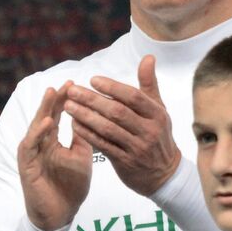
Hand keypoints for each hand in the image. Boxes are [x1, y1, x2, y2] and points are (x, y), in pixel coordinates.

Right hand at [17, 83, 92, 230]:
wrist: (59, 215)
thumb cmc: (70, 188)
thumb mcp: (81, 158)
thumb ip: (83, 138)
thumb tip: (92, 117)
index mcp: (52, 142)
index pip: (57, 116)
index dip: (65, 101)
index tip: (76, 85)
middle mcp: (39, 145)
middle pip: (45, 116)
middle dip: (54, 100)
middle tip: (65, 83)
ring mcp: (31, 154)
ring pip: (35, 127)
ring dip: (43, 110)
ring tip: (52, 94)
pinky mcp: (26, 165)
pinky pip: (30, 146)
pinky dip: (37, 133)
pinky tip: (47, 122)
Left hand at [64, 55, 179, 195]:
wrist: (164, 173)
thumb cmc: (157, 134)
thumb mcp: (158, 109)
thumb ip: (149, 84)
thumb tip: (148, 57)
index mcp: (157, 114)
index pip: (132, 97)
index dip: (112, 87)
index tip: (92, 79)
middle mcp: (149, 130)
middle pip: (117, 112)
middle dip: (92, 100)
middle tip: (72, 91)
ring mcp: (137, 147)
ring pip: (107, 129)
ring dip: (85, 117)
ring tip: (68, 106)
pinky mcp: (125, 162)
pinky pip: (103, 146)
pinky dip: (87, 135)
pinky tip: (74, 125)